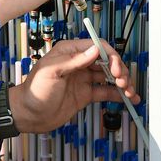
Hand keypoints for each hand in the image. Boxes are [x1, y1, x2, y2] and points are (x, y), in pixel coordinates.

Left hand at [8, 38, 140, 132]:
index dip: (110, 55)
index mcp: (69, 52)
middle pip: (106, 60)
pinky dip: (118, 94)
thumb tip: (95, 49)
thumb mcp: (52, 71)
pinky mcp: (86, 94)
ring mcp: (83, 79)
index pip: (97, 46)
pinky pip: (106, 91)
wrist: (29, 114)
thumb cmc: (35, 90)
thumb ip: (73, 60)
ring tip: (130, 92)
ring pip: (109, 76)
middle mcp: (78, 63)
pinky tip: (130, 98)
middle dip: (119, 69)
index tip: (117, 68)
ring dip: (122, 82)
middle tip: (123, 81)